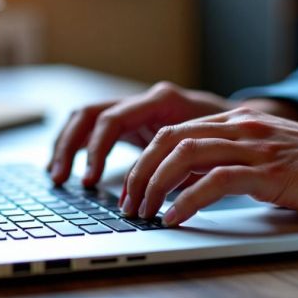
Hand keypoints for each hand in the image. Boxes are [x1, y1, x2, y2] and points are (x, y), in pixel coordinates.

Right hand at [48, 81, 234, 186]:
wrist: (242, 122)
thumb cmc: (229, 137)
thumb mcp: (209, 151)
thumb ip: (182, 169)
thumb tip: (157, 197)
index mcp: (161, 100)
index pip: (113, 119)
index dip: (97, 150)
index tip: (89, 180)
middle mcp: (143, 101)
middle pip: (89, 114)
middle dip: (70, 146)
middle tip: (61, 178)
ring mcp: (135, 110)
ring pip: (86, 119)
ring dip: (67, 146)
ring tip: (56, 176)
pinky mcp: (131, 123)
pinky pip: (95, 129)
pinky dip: (79, 147)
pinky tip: (68, 169)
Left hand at [121, 107, 297, 225]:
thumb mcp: (271, 160)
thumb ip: (236, 165)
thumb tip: (196, 188)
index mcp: (242, 122)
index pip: (179, 130)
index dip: (148, 159)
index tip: (135, 187)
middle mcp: (244, 127)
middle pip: (172, 138)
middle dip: (141, 170)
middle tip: (128, 202)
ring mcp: (256, 146)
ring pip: (185, 154)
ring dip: (155, 184)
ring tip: (143, 212)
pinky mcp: (270, 172)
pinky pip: (215, 181)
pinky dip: (187, 200)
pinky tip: (174, 217)